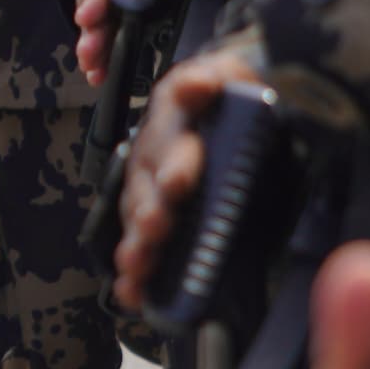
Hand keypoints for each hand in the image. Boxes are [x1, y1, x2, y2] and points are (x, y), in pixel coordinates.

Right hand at [111, 46, 264, 310]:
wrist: (235, 119)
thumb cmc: (233, 99)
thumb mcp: (235, 76)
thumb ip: (221, 78)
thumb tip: (195, 87)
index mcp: (177, 112)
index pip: (172, 132)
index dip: (176, 158)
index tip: (179, 183)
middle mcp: (155, 150)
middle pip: (148, 181)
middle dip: (151, 207)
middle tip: (158, 226)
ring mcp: (149, 187)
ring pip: (137, 215)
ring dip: (137, 241)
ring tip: (138, 263)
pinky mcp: (153, 219)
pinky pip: (138, 245)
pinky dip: (134, 273)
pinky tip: (133, 292)